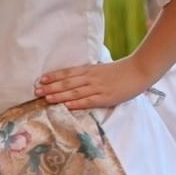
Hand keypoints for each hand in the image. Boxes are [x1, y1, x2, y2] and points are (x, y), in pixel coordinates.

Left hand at [35, 57, 155, 110]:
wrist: (139, 71)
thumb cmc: (119, 71)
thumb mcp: (100, 69)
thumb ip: (87, 73)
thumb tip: (71, 79)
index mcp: (89, 70)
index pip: (68, 73)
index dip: (53, 76)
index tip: (40, 80)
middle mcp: (91, 78)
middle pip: (67, 83)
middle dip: (51, 87)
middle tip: (36, 91)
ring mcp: (98, 88)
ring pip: (75, 92)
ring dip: (59, 95)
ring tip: (46, 98)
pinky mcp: (106, 97)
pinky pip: (89, 101)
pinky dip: (77, 103)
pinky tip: (66, 105)